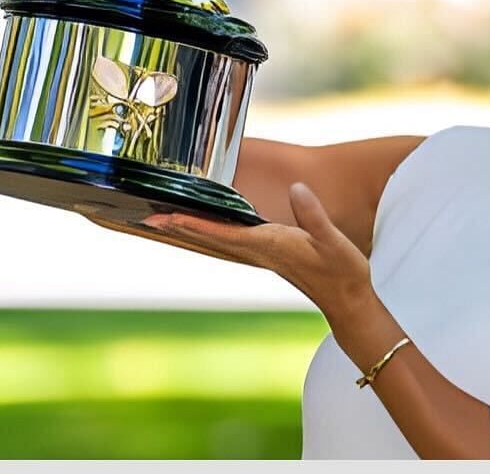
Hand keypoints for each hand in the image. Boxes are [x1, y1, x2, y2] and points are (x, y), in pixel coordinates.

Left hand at [87, 182, 371, 314]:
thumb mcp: (335, 243)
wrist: (347, 301)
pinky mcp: (266, 251)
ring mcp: (259, 253)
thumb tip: (297, 189)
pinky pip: (227, 238)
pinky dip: (207, 228)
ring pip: (212, 238)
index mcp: (268, 245)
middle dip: (175, 224)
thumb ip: (315, 217)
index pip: (220, 233)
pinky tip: (201, 222)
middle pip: (205, 236)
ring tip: (159, 214)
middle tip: (142, 213)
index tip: (162, 214)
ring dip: (185, 226)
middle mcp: (256, 251)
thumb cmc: (342, 272)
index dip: (190, 222)